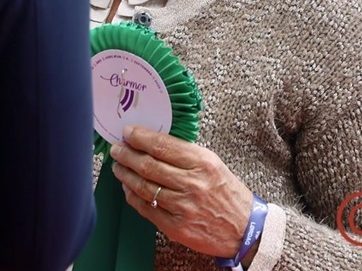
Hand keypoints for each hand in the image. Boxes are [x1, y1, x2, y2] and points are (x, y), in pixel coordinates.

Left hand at [109, 124, 252, 258]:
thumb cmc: (227, 192)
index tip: (128, 132)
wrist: (244, 229)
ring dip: (126, 174)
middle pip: (148, 165)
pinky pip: (146, 209)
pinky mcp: (176, 227)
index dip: (140, 137)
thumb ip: (185, 154)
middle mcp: (192, 184)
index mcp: (203, 163)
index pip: (163, 146)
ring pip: (143, 187)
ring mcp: (183, 207)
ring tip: (118, 166)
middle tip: (117, 148)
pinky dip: (132, 196)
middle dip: (127, 154)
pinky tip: (128, 188)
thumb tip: (153, 142)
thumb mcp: (213, 164)